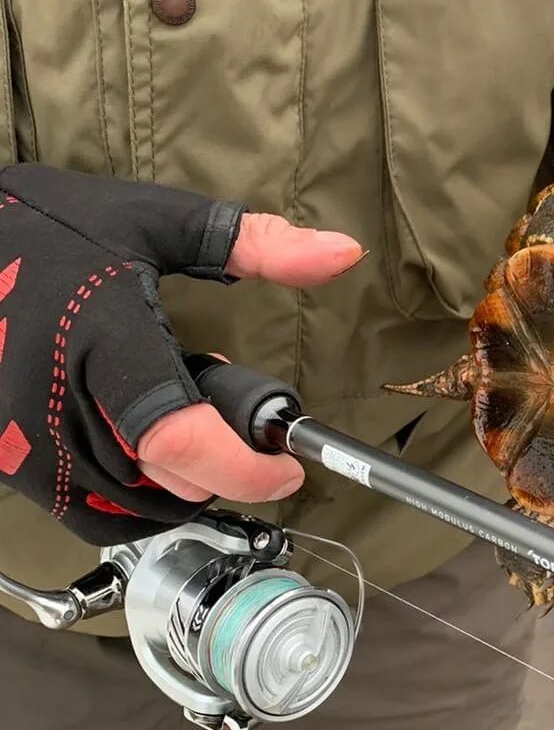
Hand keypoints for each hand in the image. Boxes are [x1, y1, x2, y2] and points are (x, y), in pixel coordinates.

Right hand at [0, 163, 362, 543]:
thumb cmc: (53, 227)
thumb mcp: (159, 219)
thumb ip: (258, 243)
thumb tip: (343, 254)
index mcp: (101, 338)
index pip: (176, 436)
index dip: (242, 467)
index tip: (288, 466)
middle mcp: (53, 400)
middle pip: (162, 481)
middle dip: (222, 466)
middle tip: (239, 421)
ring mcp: (19, 440)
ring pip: (125, 506)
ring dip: (179, 481)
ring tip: (185, 416)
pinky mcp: (4, 460)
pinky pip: (83, 509)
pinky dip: (131, 493)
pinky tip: (141, 440)